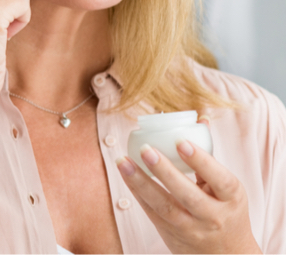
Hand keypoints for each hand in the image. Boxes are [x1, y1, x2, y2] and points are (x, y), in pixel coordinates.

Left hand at [117, 133, 261, 253]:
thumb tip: (200, 119)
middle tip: (146, 149)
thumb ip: (209, 156)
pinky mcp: (171, 234)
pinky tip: (125, 173)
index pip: (220, 179)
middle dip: (164, 171)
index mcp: (231, 198)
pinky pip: (151, 212)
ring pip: (164, 206)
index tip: (180, 141)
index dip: (201, 160)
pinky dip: (136, 192)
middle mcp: (213, 216)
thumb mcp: (226, 187)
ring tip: (122, 161)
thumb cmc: (225, 209)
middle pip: (187, 194)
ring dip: (140, 182)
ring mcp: (191, 228)